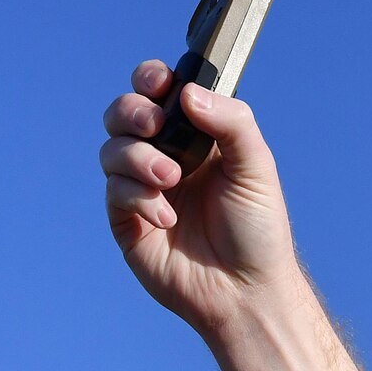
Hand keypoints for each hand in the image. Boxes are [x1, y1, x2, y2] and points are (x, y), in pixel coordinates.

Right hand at [101, 59, 306, 341]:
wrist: (246, 291)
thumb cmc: (259, 231)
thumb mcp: (258, 169)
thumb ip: (232, 123)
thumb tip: (188, 92)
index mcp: (199, 139)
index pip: (161, 93)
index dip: (151, 79)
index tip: (159, 84)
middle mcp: (167, 157)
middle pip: (125, 113)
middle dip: (132, 111)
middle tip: (155, 126)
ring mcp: (143, 187)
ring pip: (112, 148)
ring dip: (138, 156)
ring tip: (170, 180)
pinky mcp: (127, 219)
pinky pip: (114, 189)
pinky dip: (138, 197)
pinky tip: (167, 218)